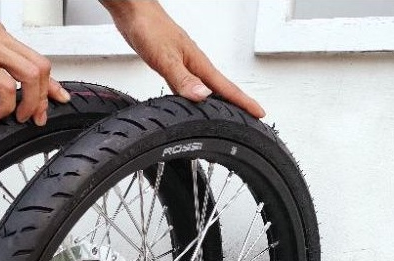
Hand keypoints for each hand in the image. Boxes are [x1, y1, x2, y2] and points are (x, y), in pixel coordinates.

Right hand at [0, 0, 69, 124]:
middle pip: (41, 65)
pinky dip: (8, 104)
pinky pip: (6, 85)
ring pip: (32, 73)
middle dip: (45, 96)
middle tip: (38, 118)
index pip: (34, 58)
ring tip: (19, 117)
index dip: (50, 83)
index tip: (58, 99)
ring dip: (31, 101)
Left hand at [102, 0, 264, 117]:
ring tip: (229, 112)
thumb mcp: (165, 58)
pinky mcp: (173, 65)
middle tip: (252, 116)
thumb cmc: (148, 29)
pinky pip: (191, 86)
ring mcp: (185, 65)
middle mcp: (195, 65)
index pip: (226, 87)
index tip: (259, 113)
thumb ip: (183, 79)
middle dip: (238, 103)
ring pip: (207, 88)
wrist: (134, 12)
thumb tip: (203, 96)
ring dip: (219, 100)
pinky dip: (198, 96)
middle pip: (222, 88)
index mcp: (198, 64)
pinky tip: (195, 101)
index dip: (244, 102)